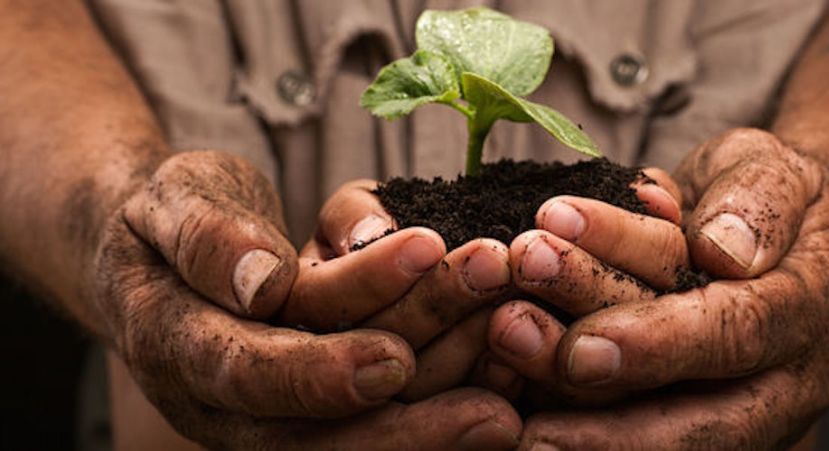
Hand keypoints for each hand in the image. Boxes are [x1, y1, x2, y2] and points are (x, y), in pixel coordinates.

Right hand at [99, 151, 520, 448]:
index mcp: (177, 348)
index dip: (320, 372)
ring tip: (518, 390)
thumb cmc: (175, 213)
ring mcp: (272, 413)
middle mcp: (225, 402)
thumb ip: (207, 236)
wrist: (172, 248)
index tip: (394, 357)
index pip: (248, 372)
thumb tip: (261, 284)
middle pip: (318, 429)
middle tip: (494, 410)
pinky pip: (382, 418)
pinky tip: (510, 394)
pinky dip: (444, 407)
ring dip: (443, 409)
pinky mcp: (317, 408)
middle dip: (409, 420)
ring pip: (360, 430)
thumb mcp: (174, 198)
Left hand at [487, 129, 828, 448]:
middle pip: (692, 414)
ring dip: (566, 399)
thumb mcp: (775, 167)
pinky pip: (632, 425)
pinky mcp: (690, 420)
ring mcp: (739, 411)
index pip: (738, 334)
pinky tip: (503, 386)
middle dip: (597, 392)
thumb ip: (760, 198)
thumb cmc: (761, 195)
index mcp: (810, 312)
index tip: (582, 346)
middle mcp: (782, 380)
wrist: (768, 237)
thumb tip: (727, 251)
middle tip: (510, 344)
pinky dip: (565, 409)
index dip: (661, 344)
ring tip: (495, 350)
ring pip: (654, 429)